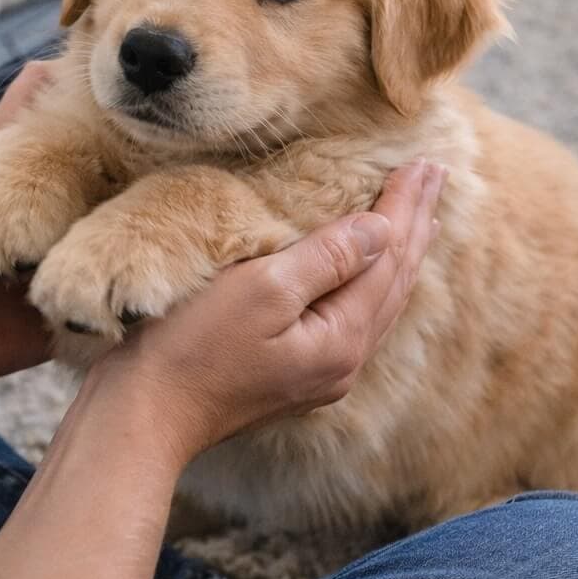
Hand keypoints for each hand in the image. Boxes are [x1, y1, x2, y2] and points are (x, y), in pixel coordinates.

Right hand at [86, 160, 445, 464]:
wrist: (143, 415)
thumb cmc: (191, 347)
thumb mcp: (261, 289)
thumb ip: (326, 258)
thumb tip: (380, 229)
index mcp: (341, 338)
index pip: (387, 258)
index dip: (404, 208)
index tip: (424, 163)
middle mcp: (342, 363)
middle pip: (393, 282)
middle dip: (414, 226)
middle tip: (435, 177)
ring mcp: (319, 376)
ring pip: (377, 304)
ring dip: (399, 256)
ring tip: (419, 222)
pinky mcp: (294, 379)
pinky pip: (354, 319)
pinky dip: (371, 285)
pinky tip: (369, 279)